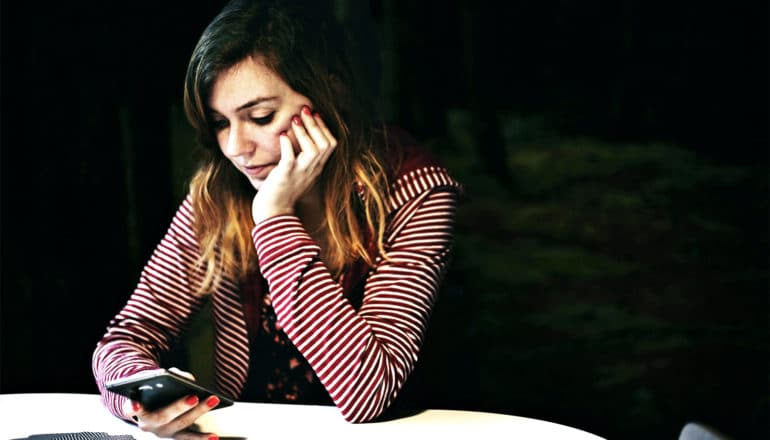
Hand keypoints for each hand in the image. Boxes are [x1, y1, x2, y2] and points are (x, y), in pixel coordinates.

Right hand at [123, 368, 220, 438]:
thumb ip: (168, 376)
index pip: (130, 408)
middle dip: (179, 406)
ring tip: (212, 400)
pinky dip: (201, 438)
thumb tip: (189, 379)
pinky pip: (188, 437)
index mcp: (136, 410)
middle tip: (193, 397)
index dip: (133, 406)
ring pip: (180, 424)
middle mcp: (148, 424)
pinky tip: (214, 437)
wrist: (147, 406)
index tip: (136, 404)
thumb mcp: (153, 380)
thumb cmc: (150, 389)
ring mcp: (162, 432)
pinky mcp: (174, 436)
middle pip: (163, 416)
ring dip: (198, 412)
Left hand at [251, 106, 336, 224]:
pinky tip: (283, 136)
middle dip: (316, 124)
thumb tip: (292, 138)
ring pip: (314, 149)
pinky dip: (288, 145)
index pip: (331, 145)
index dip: (324, 128)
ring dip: (304, 131)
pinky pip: (290, 157)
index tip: (315, 115)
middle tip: (305, 109)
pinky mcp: (286, 175)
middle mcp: (313, 170)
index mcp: (317, 169)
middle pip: (326, 144)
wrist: (273, 213)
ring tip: (294, 119)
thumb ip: (299, 159)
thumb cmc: (282, 193)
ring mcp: (300, 173)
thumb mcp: (297, 174)